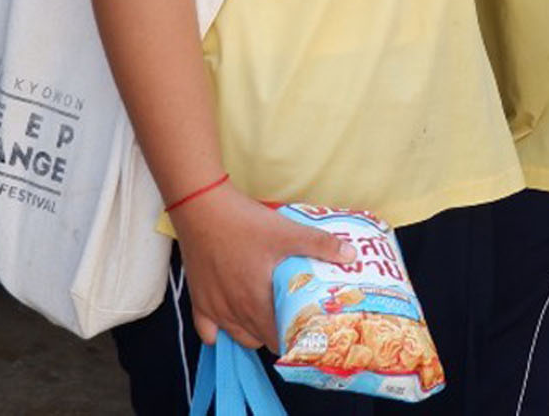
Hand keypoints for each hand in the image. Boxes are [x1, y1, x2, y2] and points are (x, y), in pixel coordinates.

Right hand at [169, 182, 353, 349]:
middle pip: (259, 339)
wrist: (202, 209)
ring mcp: (212, 308)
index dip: (295, 337)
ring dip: (253, 333)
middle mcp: (232, 312)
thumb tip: (351, 255)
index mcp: (255, 302)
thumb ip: (321, 245)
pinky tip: (232, 319)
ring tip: (269, 318)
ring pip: (236, 336)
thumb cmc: (244, 223)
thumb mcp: (288, 233)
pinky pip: (207, 329)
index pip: (277, 337)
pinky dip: (220, 331)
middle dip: (278, 335)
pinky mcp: (197, 299)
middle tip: (294, 321)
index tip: (307, 329)